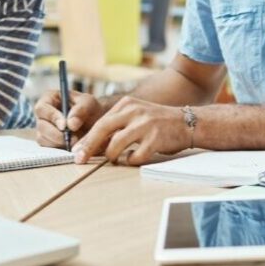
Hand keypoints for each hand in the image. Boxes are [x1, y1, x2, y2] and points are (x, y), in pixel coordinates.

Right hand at [34, 89, 103, 148]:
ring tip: (76, 141)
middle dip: (57, 134)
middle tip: (73, 138)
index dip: (52, 117)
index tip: (65, 126)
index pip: (42, 108)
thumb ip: (81, 109)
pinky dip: (60, 150)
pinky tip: (72, 147)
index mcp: (49, 99)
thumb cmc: (90, 109)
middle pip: (41, 126)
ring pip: (43, 139)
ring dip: (59, 143)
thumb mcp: (89, 103)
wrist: (95, 124)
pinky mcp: (47, 143)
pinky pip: (48, 149)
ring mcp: (43, 130)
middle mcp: (43, 115)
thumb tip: (70, 124)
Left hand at [72, 96, 188, 165]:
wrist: (188, 122)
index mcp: (127, 104)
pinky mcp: (155, 139)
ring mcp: (145, 125)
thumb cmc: (158, 122)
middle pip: (102, 130)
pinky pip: (135, 156)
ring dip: (111, 156)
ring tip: (114, 160)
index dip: (87, 139)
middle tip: (79, 160)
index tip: (76, 151)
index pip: (100, 122)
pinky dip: (131, 161)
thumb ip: (118, 125)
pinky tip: (134, 158)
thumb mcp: (137, 115)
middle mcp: (134, 111)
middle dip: (88, 147)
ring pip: (115, 145)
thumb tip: (93, 144)